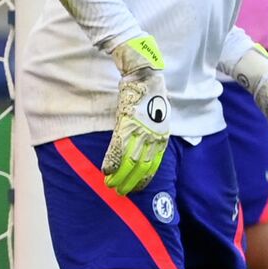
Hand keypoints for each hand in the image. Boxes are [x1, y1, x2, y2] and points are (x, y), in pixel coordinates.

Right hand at [103, 34, 168, 194]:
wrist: (146, 76)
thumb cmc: (151, 96)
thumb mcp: (159, 118)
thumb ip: (153, 134)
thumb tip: (146, 147)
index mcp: (162, 135)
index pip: (154, 164)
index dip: (144, 179)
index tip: (136, 189)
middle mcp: (153, 136)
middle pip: (141, 166)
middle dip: (130, 182)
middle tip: (120, 192)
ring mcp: (140, 130)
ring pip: (129, 160)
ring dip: (119, 175)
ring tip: (111, 185)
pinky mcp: (126, 123)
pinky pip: (118, 147)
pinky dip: (111, 161)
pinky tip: (105, 171)